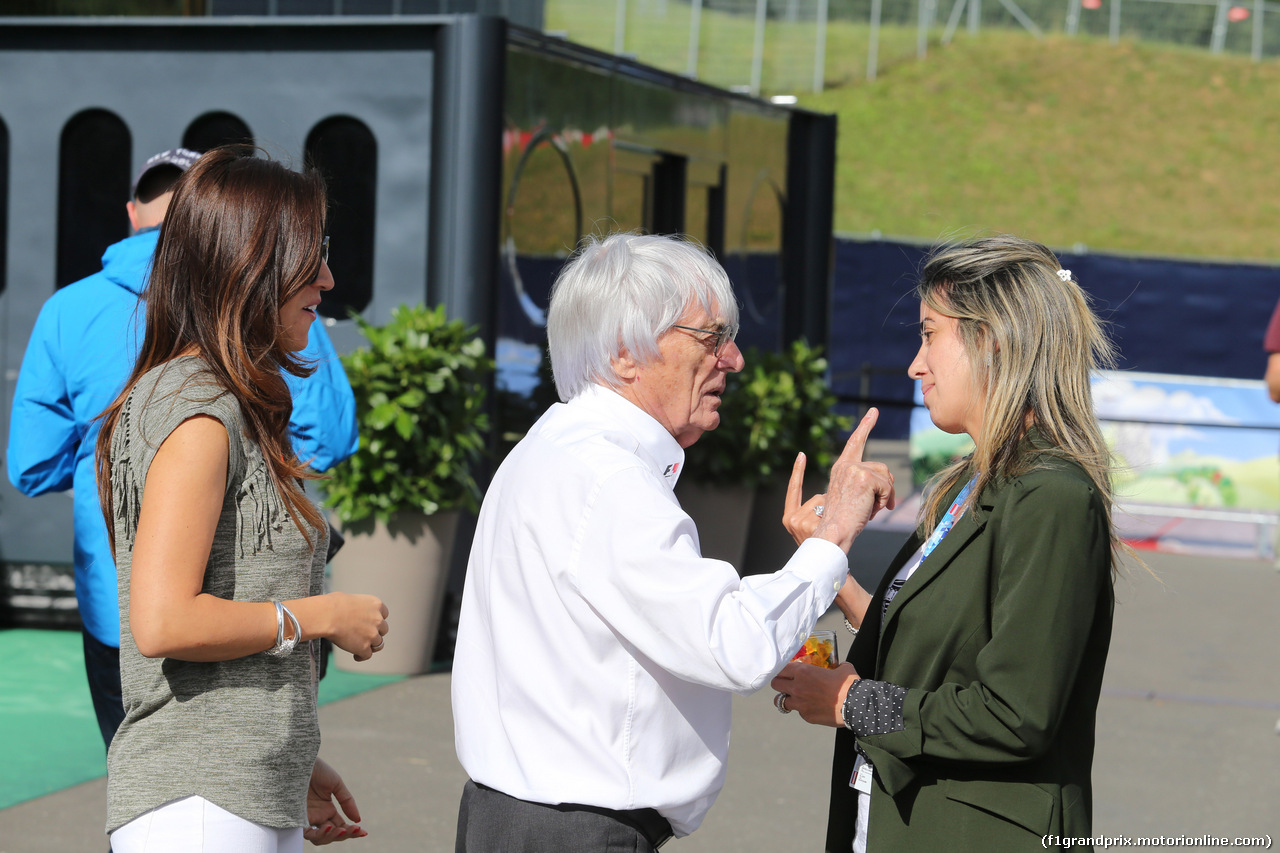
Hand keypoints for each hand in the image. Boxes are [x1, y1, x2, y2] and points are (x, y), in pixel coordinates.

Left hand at [305, 757, 367, 843]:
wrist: (300, 761)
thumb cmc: (316, 770)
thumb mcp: (336, 784)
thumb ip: (347, 801)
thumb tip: (358, 819)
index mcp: (327, 810)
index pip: (341, 826)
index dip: (352, 831)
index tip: (363, 832)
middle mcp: (317, 817)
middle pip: (332, 834)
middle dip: (345, 835)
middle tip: (355, 830)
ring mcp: (307, 818)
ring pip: (320, 838)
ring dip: (333, 836)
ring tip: (342, 830)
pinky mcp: (297, 819)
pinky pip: (308, 833)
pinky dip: (319, 834)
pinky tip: (329, 826)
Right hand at [327, 592, 388, 661]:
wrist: (327, 616)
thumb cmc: (334, 604)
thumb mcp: (352, 599)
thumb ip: (360, 608)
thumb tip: (354, 612)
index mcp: (376, 605)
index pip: (384, 615)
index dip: (376, 621)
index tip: (371, 624)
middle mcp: (378, 620)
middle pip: (383, 630)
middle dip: (375, 633)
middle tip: (365, 636)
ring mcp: (373, 635)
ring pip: (378, 644)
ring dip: (370, 646)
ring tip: (361, 647)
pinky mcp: (364, 647)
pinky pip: (367, 655)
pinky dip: (361, 656)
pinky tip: (356, 656)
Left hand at [770, 661, 858, 727]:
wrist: (855, 705)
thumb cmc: (849, 685)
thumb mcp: (842, 668)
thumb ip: (835, 666)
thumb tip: (838, 666)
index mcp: (803, 672)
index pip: (781, 669)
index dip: (782, 670)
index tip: (785, 672)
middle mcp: (797, 687)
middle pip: (775, 684)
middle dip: (779, 683)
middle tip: (786, 684)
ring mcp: (800, 704)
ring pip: (780, 701)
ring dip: (785, 698)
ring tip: (793, 698)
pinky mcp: (806, 716)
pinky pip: (799, 712)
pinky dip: (802, 709)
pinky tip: (813, 707)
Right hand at [785, 408, 894, 553]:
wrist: (833, 534)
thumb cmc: (842, 524)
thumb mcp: (853, 500)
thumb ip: (865, 486)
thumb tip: (888, 488)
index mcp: (840, 470)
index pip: (855, 444)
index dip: (865, 427)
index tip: (874, 412)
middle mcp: (844, 466)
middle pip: (881, 469)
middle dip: (885, 489)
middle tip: (878, 507)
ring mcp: (853, 469)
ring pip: (885, 478)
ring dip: (884, 497)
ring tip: (868, 512)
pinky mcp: (863, 476)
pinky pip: (887, 487)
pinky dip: (884, 501)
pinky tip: (871, 511)